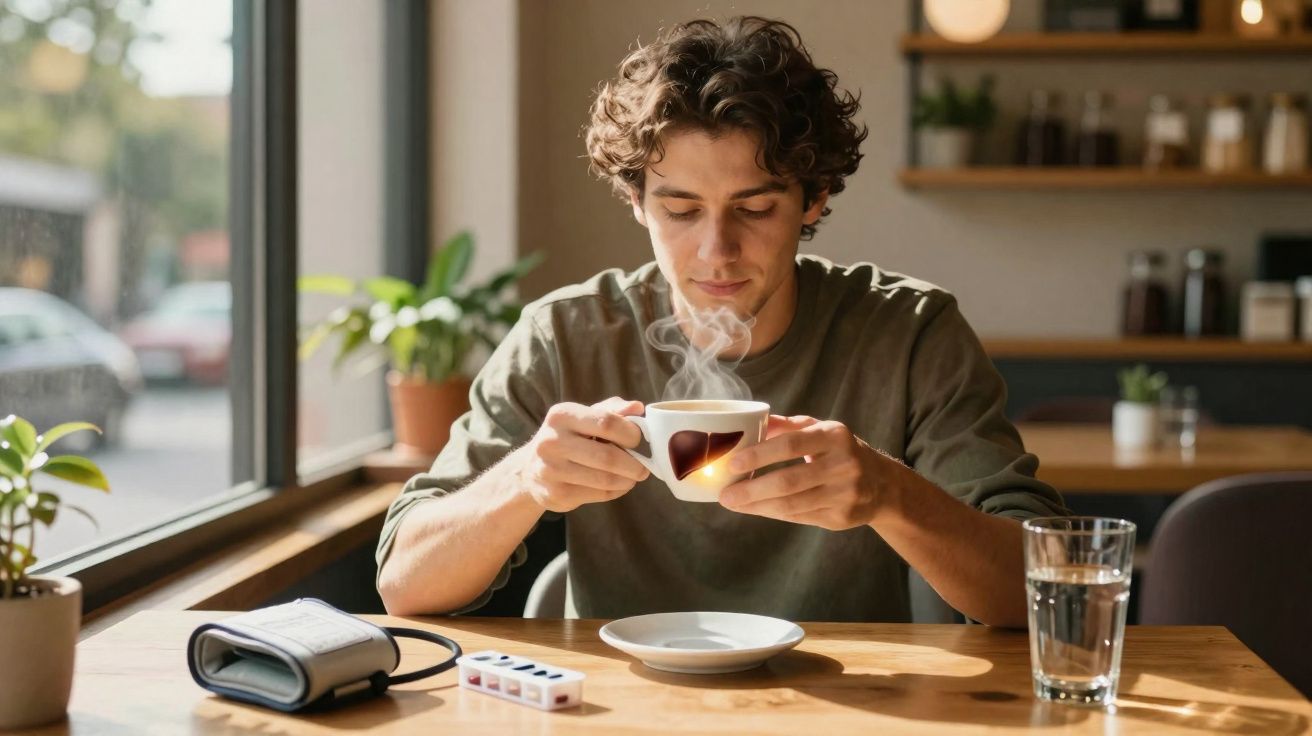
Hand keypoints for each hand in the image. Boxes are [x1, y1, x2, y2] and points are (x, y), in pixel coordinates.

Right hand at [518, 397, 650, 512]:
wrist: (530, 469)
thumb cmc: (568, 438)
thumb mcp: (584, 417)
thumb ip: (612, 410)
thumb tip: (637, 407)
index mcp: (561, 415)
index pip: (607, 423)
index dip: (631, 434)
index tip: (639, 440)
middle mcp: (552, 441)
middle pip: (608, 456)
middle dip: (634, 464)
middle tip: (644, 467)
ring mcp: (551, 470)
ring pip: (605, 479)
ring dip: (627, 480)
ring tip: (632, 476)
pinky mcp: (555, 494)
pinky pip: (598, 495)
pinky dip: (616, 491)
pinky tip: (618, 485)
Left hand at [718, 415, 901, 530]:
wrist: (882, 484)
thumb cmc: (839, 451)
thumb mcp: (821, 430)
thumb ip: (788, 426)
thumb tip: (753, 421)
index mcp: (835, 436)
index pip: (791, 444)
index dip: (760, 455)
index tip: (733, 463)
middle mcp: (843, 465)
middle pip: (789, 481)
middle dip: (751, 489)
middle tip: (725, 494)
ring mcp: (845, 494)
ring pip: (792, 504)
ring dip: (757, 506)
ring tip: (734, 504)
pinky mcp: (842, 517)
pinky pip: (799, 517)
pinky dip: (773, 513)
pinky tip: (755, 509)